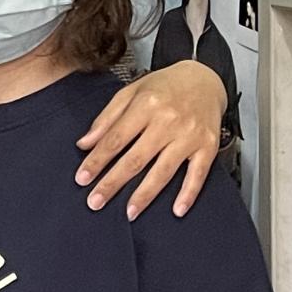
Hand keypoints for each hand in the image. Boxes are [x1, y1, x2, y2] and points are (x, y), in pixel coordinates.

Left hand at [76, 60, 224, 217]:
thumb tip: (84, 144)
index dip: (97, 161)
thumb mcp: (130, 92)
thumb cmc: (164, 86)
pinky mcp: (208, 146)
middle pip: (136, 158)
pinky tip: (176, 210)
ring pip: (164, 170)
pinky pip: (198, 174)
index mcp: (146, 105)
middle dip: (113, 182)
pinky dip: (188, 193)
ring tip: (128, 212)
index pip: (115, 139)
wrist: (205, 79)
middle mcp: (168, 121)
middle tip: (95, 201)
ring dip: (145, 194)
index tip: (82, 178)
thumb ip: (107, 118)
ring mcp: (190, 135)